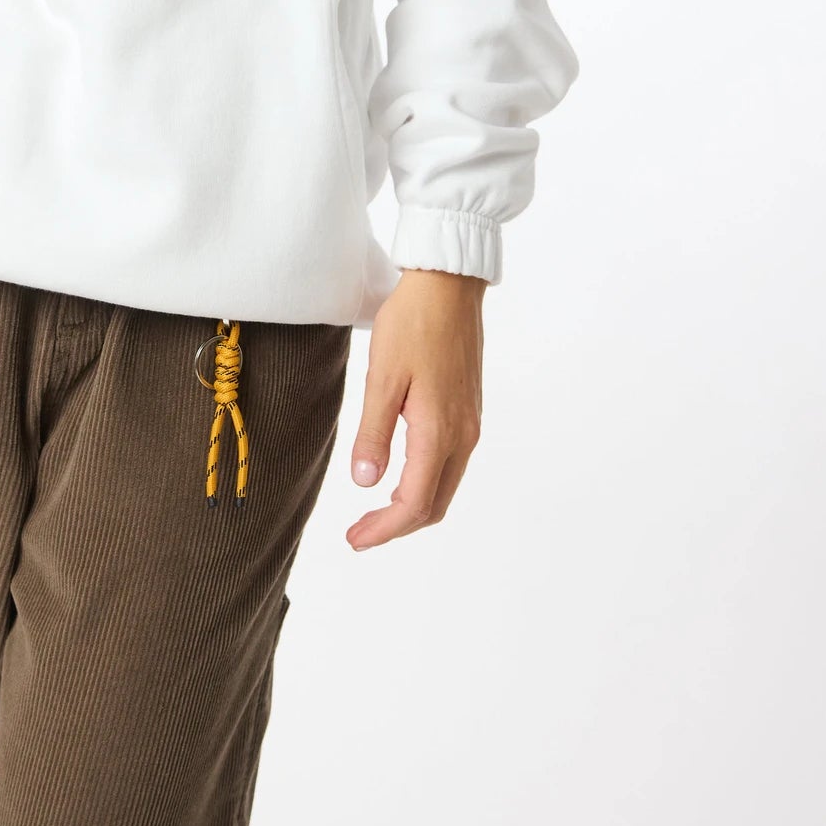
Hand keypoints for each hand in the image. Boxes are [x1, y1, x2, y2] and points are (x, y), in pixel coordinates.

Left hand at [344, 268, 485, 550]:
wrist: (448, 286)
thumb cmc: (412, 324)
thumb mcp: (382, 378)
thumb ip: (374, 433)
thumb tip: (365, 483)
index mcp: (439, 431)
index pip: (414, 502)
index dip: (384, 529)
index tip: (355, 540)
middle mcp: (463, 435)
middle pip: (435, 504)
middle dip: (397, 526)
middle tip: (359, 533)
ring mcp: (470, 423)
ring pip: (445, 485)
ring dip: (412, 506)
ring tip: (375, 512)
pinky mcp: (468, 409)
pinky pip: (450, 463)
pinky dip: (425, 483)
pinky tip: (400, 475)